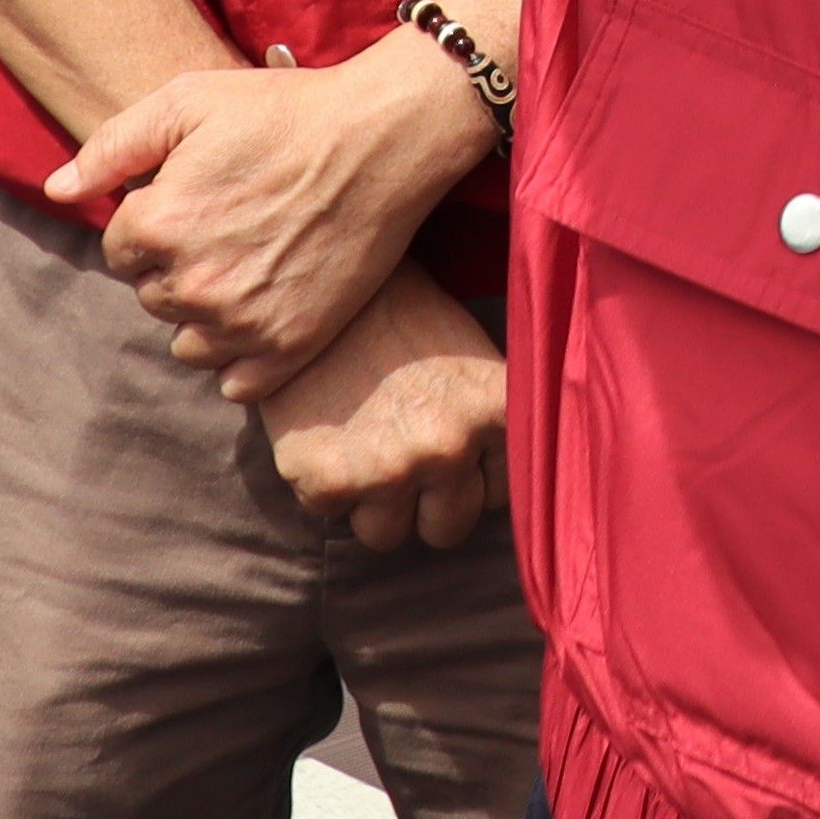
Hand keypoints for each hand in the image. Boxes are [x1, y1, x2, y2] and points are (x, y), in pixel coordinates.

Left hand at [55, 31, 494, 396]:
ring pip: (187, 342)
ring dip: (206, 312)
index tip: (199, 196)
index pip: (120, 250)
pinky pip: (235, 381)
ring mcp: (242, 323)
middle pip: (153, 296)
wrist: (384, 138)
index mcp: (158, 226)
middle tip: (231, 223)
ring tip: (250, 263)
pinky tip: (266, 307)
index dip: (155, 219)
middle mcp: (192, 285)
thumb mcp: (190, 102)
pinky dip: (242, 354)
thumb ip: (112, 148)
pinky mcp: (290, 346)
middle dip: (178, 264)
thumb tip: (57, 189)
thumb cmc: (285, 111)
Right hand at [255, 266, 506, 553]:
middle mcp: (450, 449)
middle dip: (426, 501)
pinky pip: (329, 512)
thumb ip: (490, 418)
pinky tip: (322, 427)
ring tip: (360, 443)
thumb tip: (496, 479)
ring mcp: (388, 472)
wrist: (316, 284)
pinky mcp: (327, 483)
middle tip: (401, 454)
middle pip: (449, 527)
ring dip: (373, 501)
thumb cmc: (399, 312)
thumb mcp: (470, 351)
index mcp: (496, 412)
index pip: (503, 494)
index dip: (473, 476)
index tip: (450, 451)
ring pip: (388, 535)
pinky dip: (321, 481)